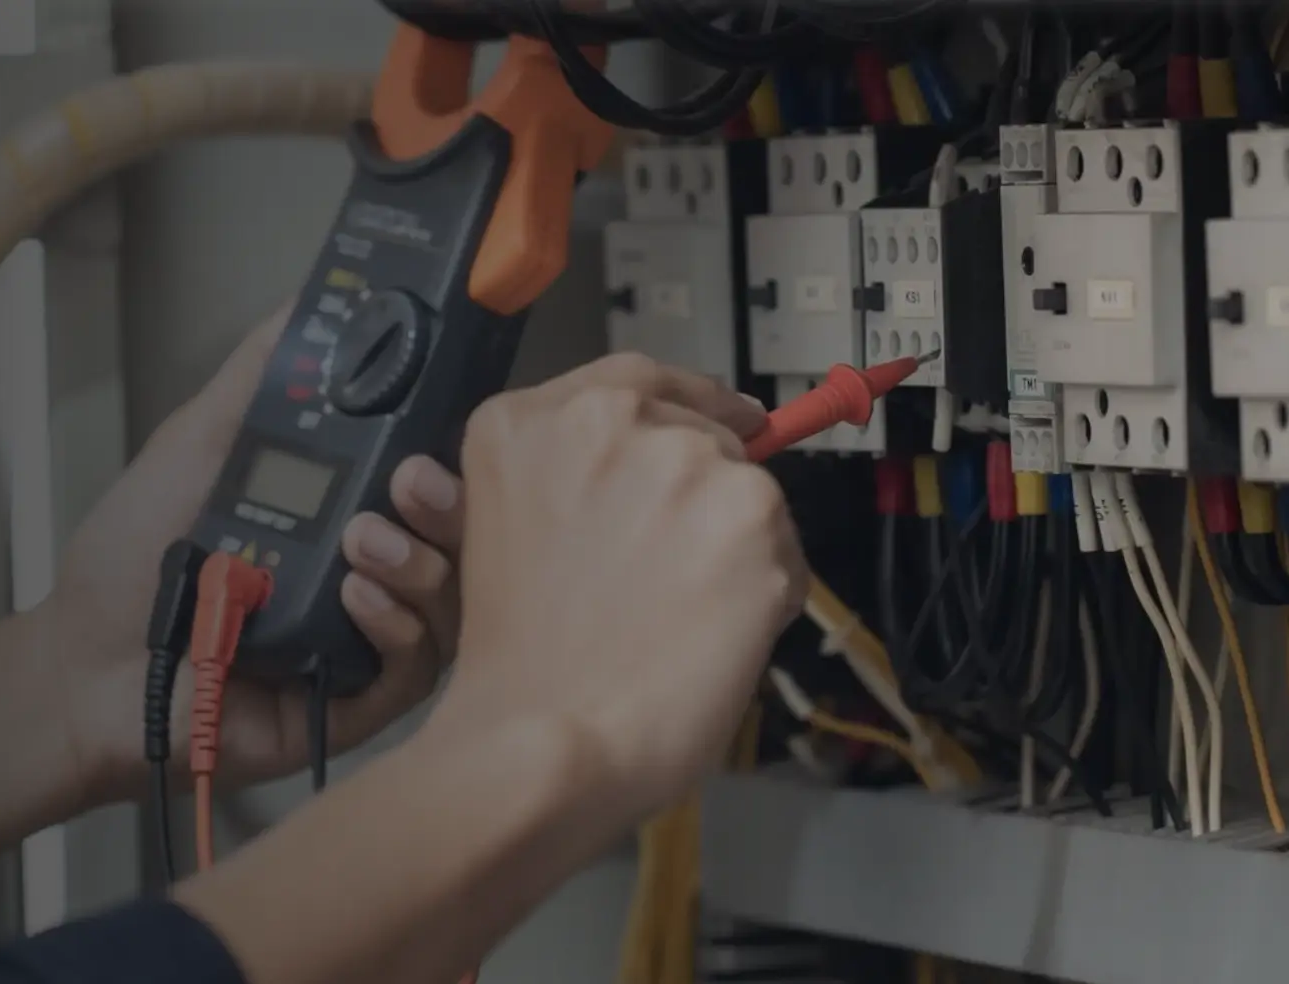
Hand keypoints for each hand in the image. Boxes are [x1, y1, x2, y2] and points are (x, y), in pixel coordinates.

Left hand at [40, 309, 464, 802]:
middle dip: (451, 502)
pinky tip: (352, 599)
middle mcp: (373, 570)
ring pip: (451, 601)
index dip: (457, 447)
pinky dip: (394, 625)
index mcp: (350, 508)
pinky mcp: (359, 704)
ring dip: (418, 562)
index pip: (437, 474)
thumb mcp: (200, 442)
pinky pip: (415, 667)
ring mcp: (370, 639)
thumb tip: (314, 294)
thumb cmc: (135, 559)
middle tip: (410, 478)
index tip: (446, 415)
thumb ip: (260, 374)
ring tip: (360, 541)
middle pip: (464, 537)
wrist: (85, 667)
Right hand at [422, 354, 804, 821]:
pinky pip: (785, 550)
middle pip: (698, 434)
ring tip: (680, 619)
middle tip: (674, 577)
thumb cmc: (519, 669)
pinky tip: (715, 636)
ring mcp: (684, 463)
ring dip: (734, 548)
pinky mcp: (750, 513)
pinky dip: (768, 594)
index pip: (634, 380)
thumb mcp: (502, 533)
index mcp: (527, 423)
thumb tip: (661, 469)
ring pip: (747, 491)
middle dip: (700, 497)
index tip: (727, 417)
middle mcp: (607, 422)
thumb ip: (570, 479)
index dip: (689, 403)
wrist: (549, 741)